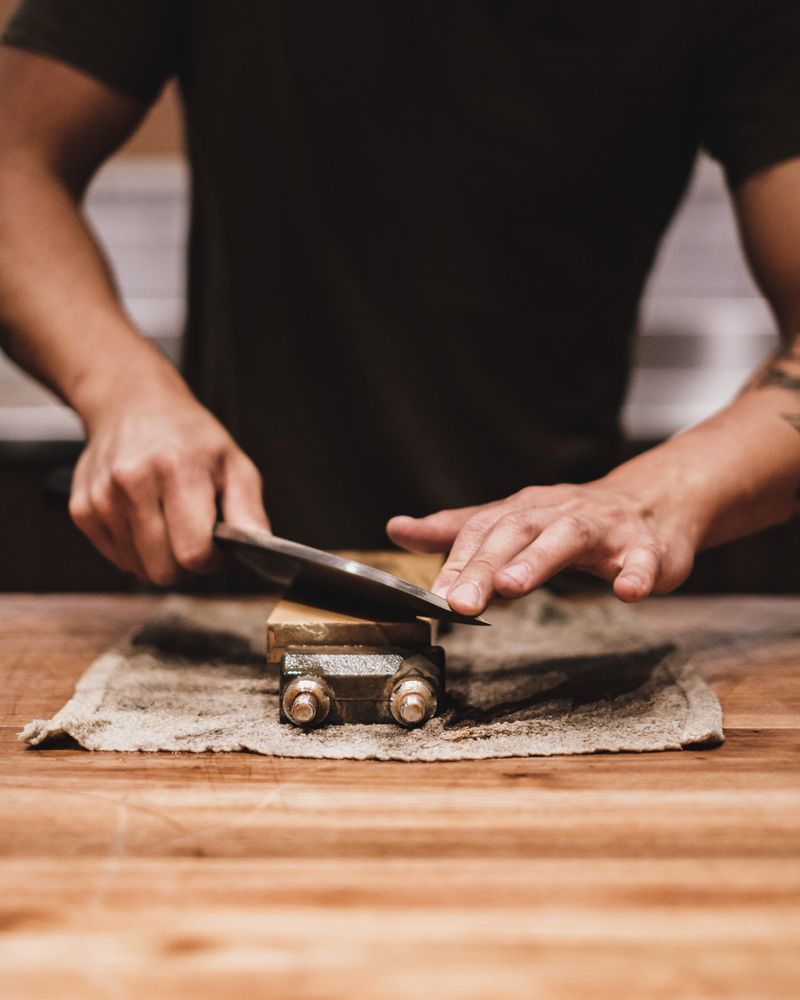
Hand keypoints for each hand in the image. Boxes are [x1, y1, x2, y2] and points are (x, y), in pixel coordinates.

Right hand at [69, 372, 268, 584]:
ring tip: (171, 521)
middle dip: (187, 565)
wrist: (133, 405)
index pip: (192, 552)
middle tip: (196, 537)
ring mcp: (102, 497)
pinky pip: (117, 559)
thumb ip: (249, 511)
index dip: (212, 560)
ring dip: (161, 557)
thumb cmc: (190, 438)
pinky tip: (146, 518)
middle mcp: (133, 482)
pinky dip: (137, 550)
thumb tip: (260, 548)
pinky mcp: (82, 509)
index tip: (217, 546)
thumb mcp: (235, 464)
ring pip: (139, 569)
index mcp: (177, 470)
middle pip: (163, 570)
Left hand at [387, 481, 696, 614]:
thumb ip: (458, 529)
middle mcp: (559, 513)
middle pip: (517, 532)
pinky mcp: (648, 547)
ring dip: (538, 559)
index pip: (484, 532)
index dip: (458, 563)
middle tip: (459, 602)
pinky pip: (644, 559)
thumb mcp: (512, 519)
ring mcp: (606, 528)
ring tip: (513, 585)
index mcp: (526, 510)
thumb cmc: (574, 518)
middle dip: (486, 566)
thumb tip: (398, 528)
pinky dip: (637, 574)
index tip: (434, 597)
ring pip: (569, 536)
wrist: (654, 500)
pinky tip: (628, 592)